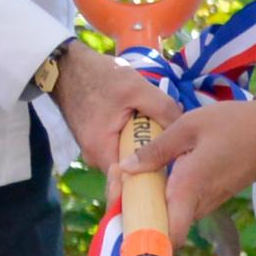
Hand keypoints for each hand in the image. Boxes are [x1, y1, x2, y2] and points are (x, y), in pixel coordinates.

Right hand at [49, 42, 175, 174]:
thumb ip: (164, 110)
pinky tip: (150, 131)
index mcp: (101, 151)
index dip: (150, 188)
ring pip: (127, 160)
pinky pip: (121, 149)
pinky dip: (135, 142)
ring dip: (145, 151)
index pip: (127, 185)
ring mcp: (95, 151)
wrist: (68, 67)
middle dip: (154, 167)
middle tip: (181, 159)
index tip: (173, 186)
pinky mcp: (98, 142)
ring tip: (168, 140)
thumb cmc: (99, 76)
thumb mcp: (137, 88)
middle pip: (130, 173)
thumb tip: (187, 131)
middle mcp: (95, 158)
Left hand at [127, 92, 255, 233]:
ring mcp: (211, 201)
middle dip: (144, 215)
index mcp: (190, 187)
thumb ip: (156, 150)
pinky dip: (173, 197)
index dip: (147, 238)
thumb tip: (126, 169)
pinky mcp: (217, 196)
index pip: (169, 234)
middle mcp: (200, 202)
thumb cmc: (232, 124)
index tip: (126, 223)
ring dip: (158, 205)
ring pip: (177, 214)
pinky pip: (188, 204)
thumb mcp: (189, 126)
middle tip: (123, 190)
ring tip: (139, 179)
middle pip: (166, 225)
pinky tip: (164, 175)